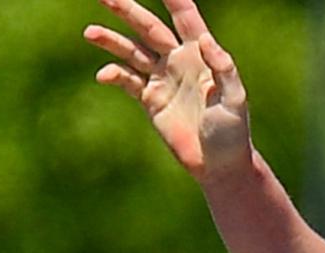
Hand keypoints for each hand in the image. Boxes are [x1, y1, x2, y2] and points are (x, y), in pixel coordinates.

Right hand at [87, 0, 252, 180]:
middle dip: (127, 10)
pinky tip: (105, 75)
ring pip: (132, 52)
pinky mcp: (150, 100)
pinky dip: (114, 75)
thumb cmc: (233, 131)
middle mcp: (178, 60)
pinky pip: (127, 81)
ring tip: (90, 32)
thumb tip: (204, 40)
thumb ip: (224, 68)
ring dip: (111, 41)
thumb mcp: (235, 99)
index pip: (184, 16)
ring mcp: (162, 78)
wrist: (218, 165)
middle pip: (149, 28)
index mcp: (201, 53)